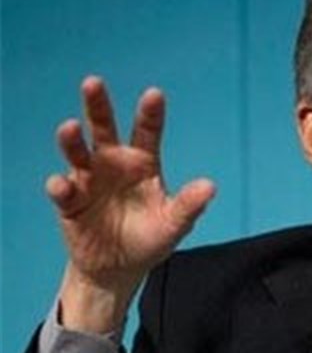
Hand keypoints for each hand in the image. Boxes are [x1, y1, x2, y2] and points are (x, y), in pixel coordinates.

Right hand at [46, 76, 214, 332]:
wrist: (119, 269)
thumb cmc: (149, 240)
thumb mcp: (173, 225)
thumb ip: (189, 206)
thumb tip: (210, 187)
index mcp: (143, 163)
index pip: (147, 132)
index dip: (150, 113)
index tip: (154, 94)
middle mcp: (114, 164)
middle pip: (104, 128)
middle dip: (98, 105)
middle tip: (93, 83)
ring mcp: (89, 180)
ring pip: (77, 151)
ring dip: (71, 140)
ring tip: (70, 128)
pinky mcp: (70, 201)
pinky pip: (63, 189)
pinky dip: (61, 186)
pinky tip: (63, 185)